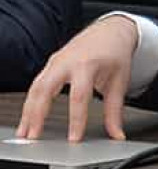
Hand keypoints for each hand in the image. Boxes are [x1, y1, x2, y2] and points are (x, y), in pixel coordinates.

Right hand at [16, 16, 137, 141]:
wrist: (112, 30)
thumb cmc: (116, 53)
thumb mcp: (119, 81)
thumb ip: (115, 110)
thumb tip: (116, 133)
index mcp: (88, 64)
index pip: (79, 96)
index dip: (76, 119)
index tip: (74, 138)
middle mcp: (68, 61)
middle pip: (47, 89)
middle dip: (38, 114)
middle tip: (34, 137)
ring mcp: (57, 61)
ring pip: (36, 87)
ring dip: (28, 110)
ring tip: (26, 132)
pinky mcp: (51, 64)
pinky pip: (37, 84)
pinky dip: (30, 101)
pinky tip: (28, 117)